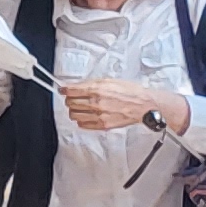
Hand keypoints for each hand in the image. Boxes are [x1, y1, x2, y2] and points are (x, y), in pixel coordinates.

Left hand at [58, 78, 184, 134]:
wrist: (143, 105)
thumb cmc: (130, 91)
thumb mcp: (108, 81)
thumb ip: (91, 84)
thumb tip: (77, 86)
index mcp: (96, 90)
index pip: (71, 91)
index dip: (64, 90)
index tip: (62, 90)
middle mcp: (95, 103)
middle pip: (70, 103)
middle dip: (69, 100)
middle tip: (73, 98)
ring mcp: (98, 115)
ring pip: (74, 115)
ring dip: (74, 111)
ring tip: (79, 108)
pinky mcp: (103, 125)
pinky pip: (83, 125)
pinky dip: (81, 120)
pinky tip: (86, 116)